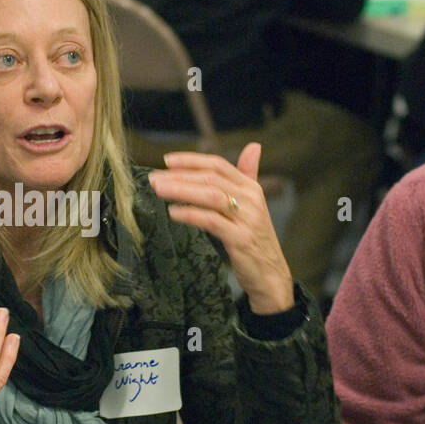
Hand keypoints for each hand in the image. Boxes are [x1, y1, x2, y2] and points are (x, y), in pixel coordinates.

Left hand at [148, 144, 294, 314]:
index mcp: (251, 188)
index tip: (166, 161)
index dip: (192, 160)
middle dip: (180, 176)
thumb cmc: (255, 240)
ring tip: (159, 190)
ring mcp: (248, 219)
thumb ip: (247, 176)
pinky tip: (174, 213)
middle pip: (211, 179)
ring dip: (182, 190)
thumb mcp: (251, 206)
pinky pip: (212, 222)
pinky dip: (191, 215)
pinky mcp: (241, 239)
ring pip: (211, 196)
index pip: (219, 165)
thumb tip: (253, 146)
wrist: (271, 277)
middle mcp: (252, 199)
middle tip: (154, 178)